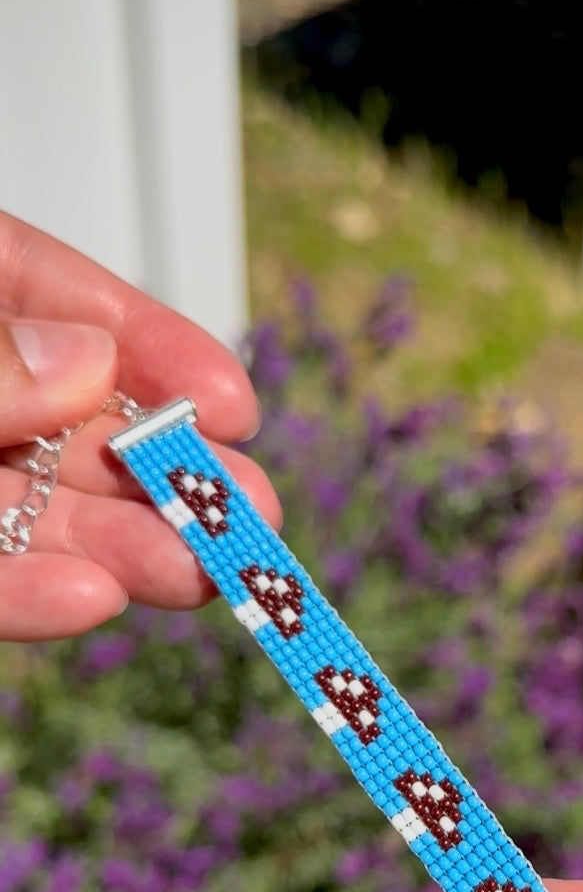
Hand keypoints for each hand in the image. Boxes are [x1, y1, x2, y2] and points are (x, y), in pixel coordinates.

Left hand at [0, 211, 277, 640]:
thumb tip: (88, 364)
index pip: (44, 290)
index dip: (149, 346)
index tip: (231, 402)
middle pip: (57, 421)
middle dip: (160, 471)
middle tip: (249, 513)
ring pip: (24, 512)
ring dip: (117, 547)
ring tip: (199, 576)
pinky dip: (20, 598)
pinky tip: (91, 601)